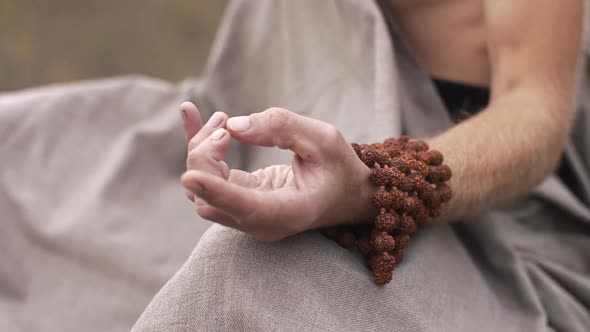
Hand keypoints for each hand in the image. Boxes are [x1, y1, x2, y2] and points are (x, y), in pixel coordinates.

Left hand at [180, 102, 374, 241]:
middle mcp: (262, 222)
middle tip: (223, 119)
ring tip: (218, 118)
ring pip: (201, 192)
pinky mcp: (239, 202)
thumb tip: (233, 126)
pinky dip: (199, 150)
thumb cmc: (339, 167)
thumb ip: (281, 128)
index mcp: (289, 212)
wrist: (345, 195)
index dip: (216, 191)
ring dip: (199, 150)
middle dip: (205, 154)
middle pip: (209, 199)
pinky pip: (207, 181)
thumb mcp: (323, 139)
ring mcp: (247, 216)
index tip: (190, 175)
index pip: (245, 208)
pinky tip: (190, 115)